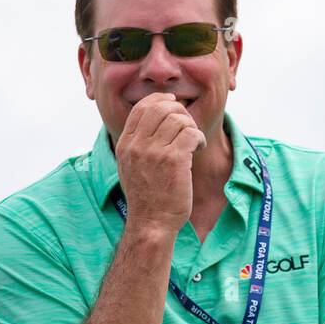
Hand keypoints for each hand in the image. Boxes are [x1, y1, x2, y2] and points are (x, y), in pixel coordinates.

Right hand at [114, 92, 204, 232]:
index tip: (173, 104)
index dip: (160, 100)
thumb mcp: (130, 167)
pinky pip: (191, 133)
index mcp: (125, 145)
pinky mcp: (174, 160)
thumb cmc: (146, 197)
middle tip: (188, 125)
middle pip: (160, 108)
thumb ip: (136, 143)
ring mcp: (154, 152)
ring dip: (191, 126)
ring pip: (179, 119)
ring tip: (193, 141)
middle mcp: (137, 146)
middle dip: (179, 111)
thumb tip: (153, 116)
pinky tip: (199, 148)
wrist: (151, 223)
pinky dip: (199, 138)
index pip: (141, 108)